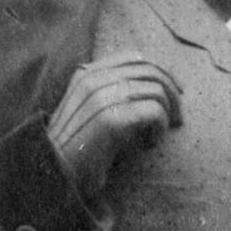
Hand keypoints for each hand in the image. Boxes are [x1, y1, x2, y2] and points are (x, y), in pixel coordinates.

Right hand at [47, 53, 181, 193]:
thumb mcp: (86, 111)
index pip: (135, 58)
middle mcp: (94, 80)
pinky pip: (155, 112)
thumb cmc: (73, 148)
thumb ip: (107, 94)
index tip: (175, 91)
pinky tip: (148, 144)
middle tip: (178, 118)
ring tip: (156, 135)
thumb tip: (149, 89)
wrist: (52, 173)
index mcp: (87, 74)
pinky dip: (159, 129)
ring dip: (166, 115)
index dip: (161, 72)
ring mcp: (102, 97)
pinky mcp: (112, 120)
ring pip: (156, 91)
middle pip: (151, 72)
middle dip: (172, 94)